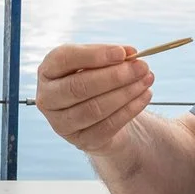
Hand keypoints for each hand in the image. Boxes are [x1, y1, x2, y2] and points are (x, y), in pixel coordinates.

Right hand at [36, 43, 154, 154]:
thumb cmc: (95, 81)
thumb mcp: (97, 64)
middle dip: (114, 77)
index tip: (122, 52)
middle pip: (78, 87)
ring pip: (94, 109)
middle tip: (141, 67)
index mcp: (48, 71)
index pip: (64, 59)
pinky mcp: (80, 140)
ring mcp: (61, 123)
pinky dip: (130, 110)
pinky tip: (145, 96)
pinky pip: (107, 126)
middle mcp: (47, 98)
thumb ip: (110, 57)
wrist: (98, 115)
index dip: (94, 55)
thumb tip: (130, 54)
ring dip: (125, 93)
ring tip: (146, 80)